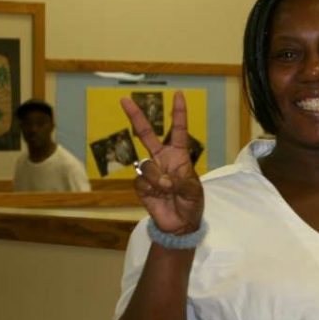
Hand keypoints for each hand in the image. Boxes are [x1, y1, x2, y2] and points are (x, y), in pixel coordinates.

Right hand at [121, 91, 203, 234]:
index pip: (178, 130)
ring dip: (157, 177)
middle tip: (124, 100)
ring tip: (167, 189)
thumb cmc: (191, 203)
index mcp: (178, 155)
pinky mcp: (141, 185)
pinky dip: (151, 186)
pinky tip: (158, 194)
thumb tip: (163, 180)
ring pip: (146, 164)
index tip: (178, 95)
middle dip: (135, 116)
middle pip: (145, 134)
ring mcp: (150, 171)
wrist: (180, 224)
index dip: (178, 113)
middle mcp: (162, 159)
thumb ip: (180, 182)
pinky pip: (141, 180)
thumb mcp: (193, 190)